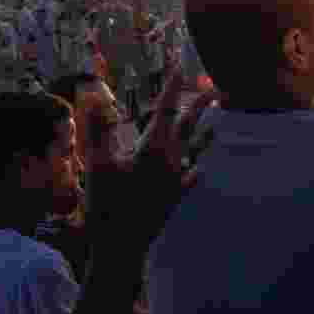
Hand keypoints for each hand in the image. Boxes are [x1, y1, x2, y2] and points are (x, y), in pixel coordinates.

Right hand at [82, 61, 199, 256]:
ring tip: (217, 119)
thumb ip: (98, 128)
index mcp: (154, 148)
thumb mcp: (97, 163)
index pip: (166, 108)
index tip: (180, 66)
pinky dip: (195, 168)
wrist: (122, 247)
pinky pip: (190, 178)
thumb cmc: (107, 205)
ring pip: (194, 149)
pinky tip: (199, 170)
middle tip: (211, 87)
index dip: (172, 86)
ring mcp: (175, 180)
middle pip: (187, 126)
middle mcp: (171, 161)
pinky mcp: (174, 198)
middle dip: (197, 105)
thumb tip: (95, 95)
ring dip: (205, 132)